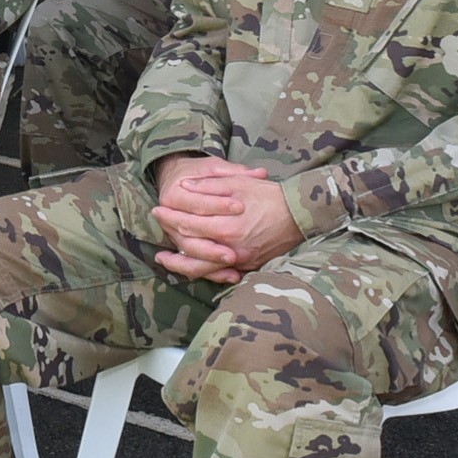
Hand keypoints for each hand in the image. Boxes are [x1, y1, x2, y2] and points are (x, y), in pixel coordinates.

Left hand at [149, 155, 302, 283]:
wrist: (300, 215)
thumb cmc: (269, 196)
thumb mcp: (239, 183)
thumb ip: (210, 187)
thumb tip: (185, 188)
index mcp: (226, 226)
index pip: (188, 223)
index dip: (169, 216)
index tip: (157, 209)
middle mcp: (231, 249)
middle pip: (190, 248)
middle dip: (170, 236)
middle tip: (157, 229)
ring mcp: (239, 261)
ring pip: (201, 269)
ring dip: (179, 265)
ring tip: (164, 259)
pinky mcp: (247, 266)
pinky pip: (219, 273)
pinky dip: (202, 271)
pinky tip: (190, 267)